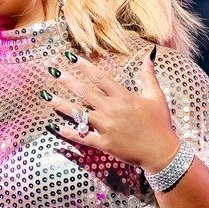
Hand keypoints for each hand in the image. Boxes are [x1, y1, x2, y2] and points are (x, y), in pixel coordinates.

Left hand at [49, 51, 181, 171]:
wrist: (162, 152)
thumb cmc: (160, 123)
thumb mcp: (156, 96)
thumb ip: (148, 75)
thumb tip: (148, 55)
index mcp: (124, 97)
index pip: (100, 78)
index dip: (84, 66)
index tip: (71, 57)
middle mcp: (112, 110)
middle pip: (85, 92)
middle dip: (67, 81)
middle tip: (53, 71)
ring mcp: (106, 128)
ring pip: (79, 113)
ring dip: (61, 104)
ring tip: (46, 97)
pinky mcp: (104, 144)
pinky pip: (82, 137)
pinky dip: (68, 132)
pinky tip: (55, 127)